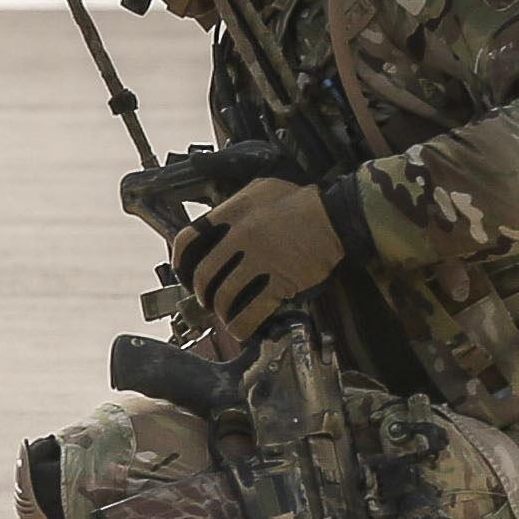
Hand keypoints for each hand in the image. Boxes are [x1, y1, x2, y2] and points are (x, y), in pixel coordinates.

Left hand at [172, 175, 351, 336]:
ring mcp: (260, 260)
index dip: (180, 262)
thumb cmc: (302, 201)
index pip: (188, 240)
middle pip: (204, 275)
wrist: (337, 215)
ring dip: (222, 311)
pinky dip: (242, 326)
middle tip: (207, 300)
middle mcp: (241, 236)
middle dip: (202, 294)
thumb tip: (218, 224)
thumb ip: (236, 205)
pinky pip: (251, 312)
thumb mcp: (262, 189)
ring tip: (226, 315)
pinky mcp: (279, 281)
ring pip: (224, 296)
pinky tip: (242, 329)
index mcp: (233, 212)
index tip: (184, 273)